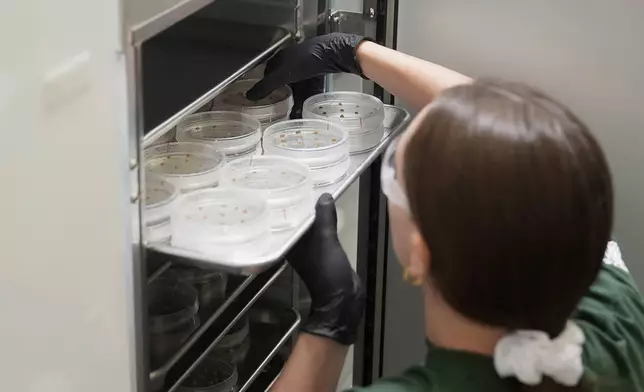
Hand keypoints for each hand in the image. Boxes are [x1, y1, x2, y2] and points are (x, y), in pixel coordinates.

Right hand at [246, 33, 369, 101]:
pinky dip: (304, 98)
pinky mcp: (317, 72)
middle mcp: (291, 61)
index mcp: (280, 58)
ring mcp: (305, 66)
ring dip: (292, 98)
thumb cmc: (306, 60)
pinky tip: (303, 107)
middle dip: (279, 93)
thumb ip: (266, 86)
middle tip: (275, 107)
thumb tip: (249, 96)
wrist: (332, 54)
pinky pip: (306, 87)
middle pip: (281, 80)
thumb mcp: (283, 75)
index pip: (267, 73)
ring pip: (295, 85)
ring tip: (288, 111)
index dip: (264, 85)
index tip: (262, 98)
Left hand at [286, 193, 364, 345]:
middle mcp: (296, 244)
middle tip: (304, 180)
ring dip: (314, 212)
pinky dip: (325, 221)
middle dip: (301, 204)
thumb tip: (324, 195)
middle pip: (297, 219)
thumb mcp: (326, 241)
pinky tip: (330, 209)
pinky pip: (322, 231)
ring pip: (310, 225)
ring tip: (317, 190)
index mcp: (290, 243)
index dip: (285, 202)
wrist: (343, 298)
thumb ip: (325, 218)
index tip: (287, 183)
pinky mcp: (323, 250)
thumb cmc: (327, 271)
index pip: (284, 218)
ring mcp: (310, 248)